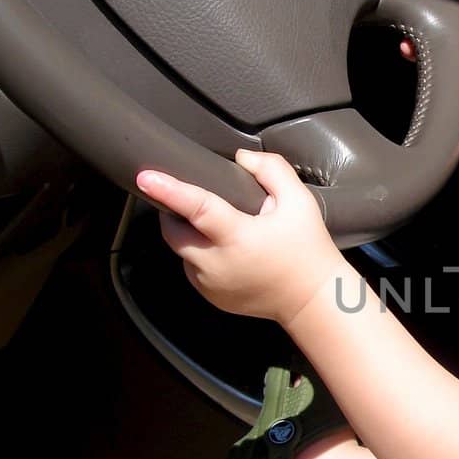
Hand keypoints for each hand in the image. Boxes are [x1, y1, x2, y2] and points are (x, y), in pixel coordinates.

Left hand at [136, 150, 343, 325]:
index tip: (145, 177)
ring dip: (190, 235)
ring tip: (221, 230)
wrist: (313, 299)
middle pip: (173, 231)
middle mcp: (217, 264)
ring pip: (181, 250)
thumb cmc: (308, 249)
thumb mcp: (299, 202)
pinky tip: (227, 252)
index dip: (169, 190)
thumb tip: (240, 159)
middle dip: (174, 213)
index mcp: (238, 237)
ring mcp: (210, 284)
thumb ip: (271, 171)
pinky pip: (192, 268)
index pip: (197, 208)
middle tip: (197, 202)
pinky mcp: (210, 296)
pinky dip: (200, 255)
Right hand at [410, 0, 458, 97]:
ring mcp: (452, 38)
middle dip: (419, 8)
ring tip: (408, 28)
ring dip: (414, 30)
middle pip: (433, 8)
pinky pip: (424, 50)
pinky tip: (409, 46)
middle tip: (410, 7)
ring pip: (425, 29)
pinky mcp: (445, 55)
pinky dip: (413, 49)